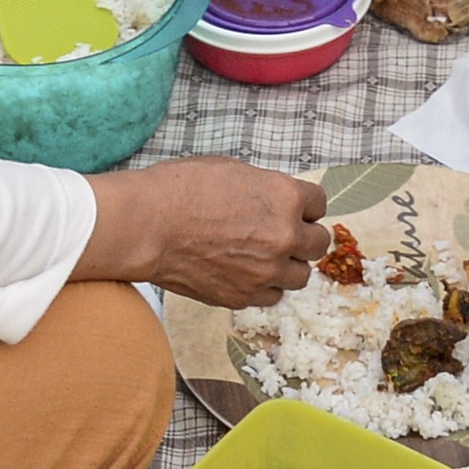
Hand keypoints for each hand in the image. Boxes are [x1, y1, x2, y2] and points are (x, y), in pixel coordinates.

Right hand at [78, 160, 332, 306]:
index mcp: (285, 198)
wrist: (149, 225)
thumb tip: (274, 201)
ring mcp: (265, 272)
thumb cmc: (183, 188)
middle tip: (285, 234)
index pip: (319, 204)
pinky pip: (272, 296)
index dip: (306, 205)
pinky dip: (265, 286)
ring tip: (267, 257)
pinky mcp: (243, 297)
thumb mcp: (233, 171)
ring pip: (301, 276)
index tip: (297, 209)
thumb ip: (265, 189)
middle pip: (318, 244)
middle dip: (304, 237)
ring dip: (288, 265)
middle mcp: (284, 237)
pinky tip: (248, 273)